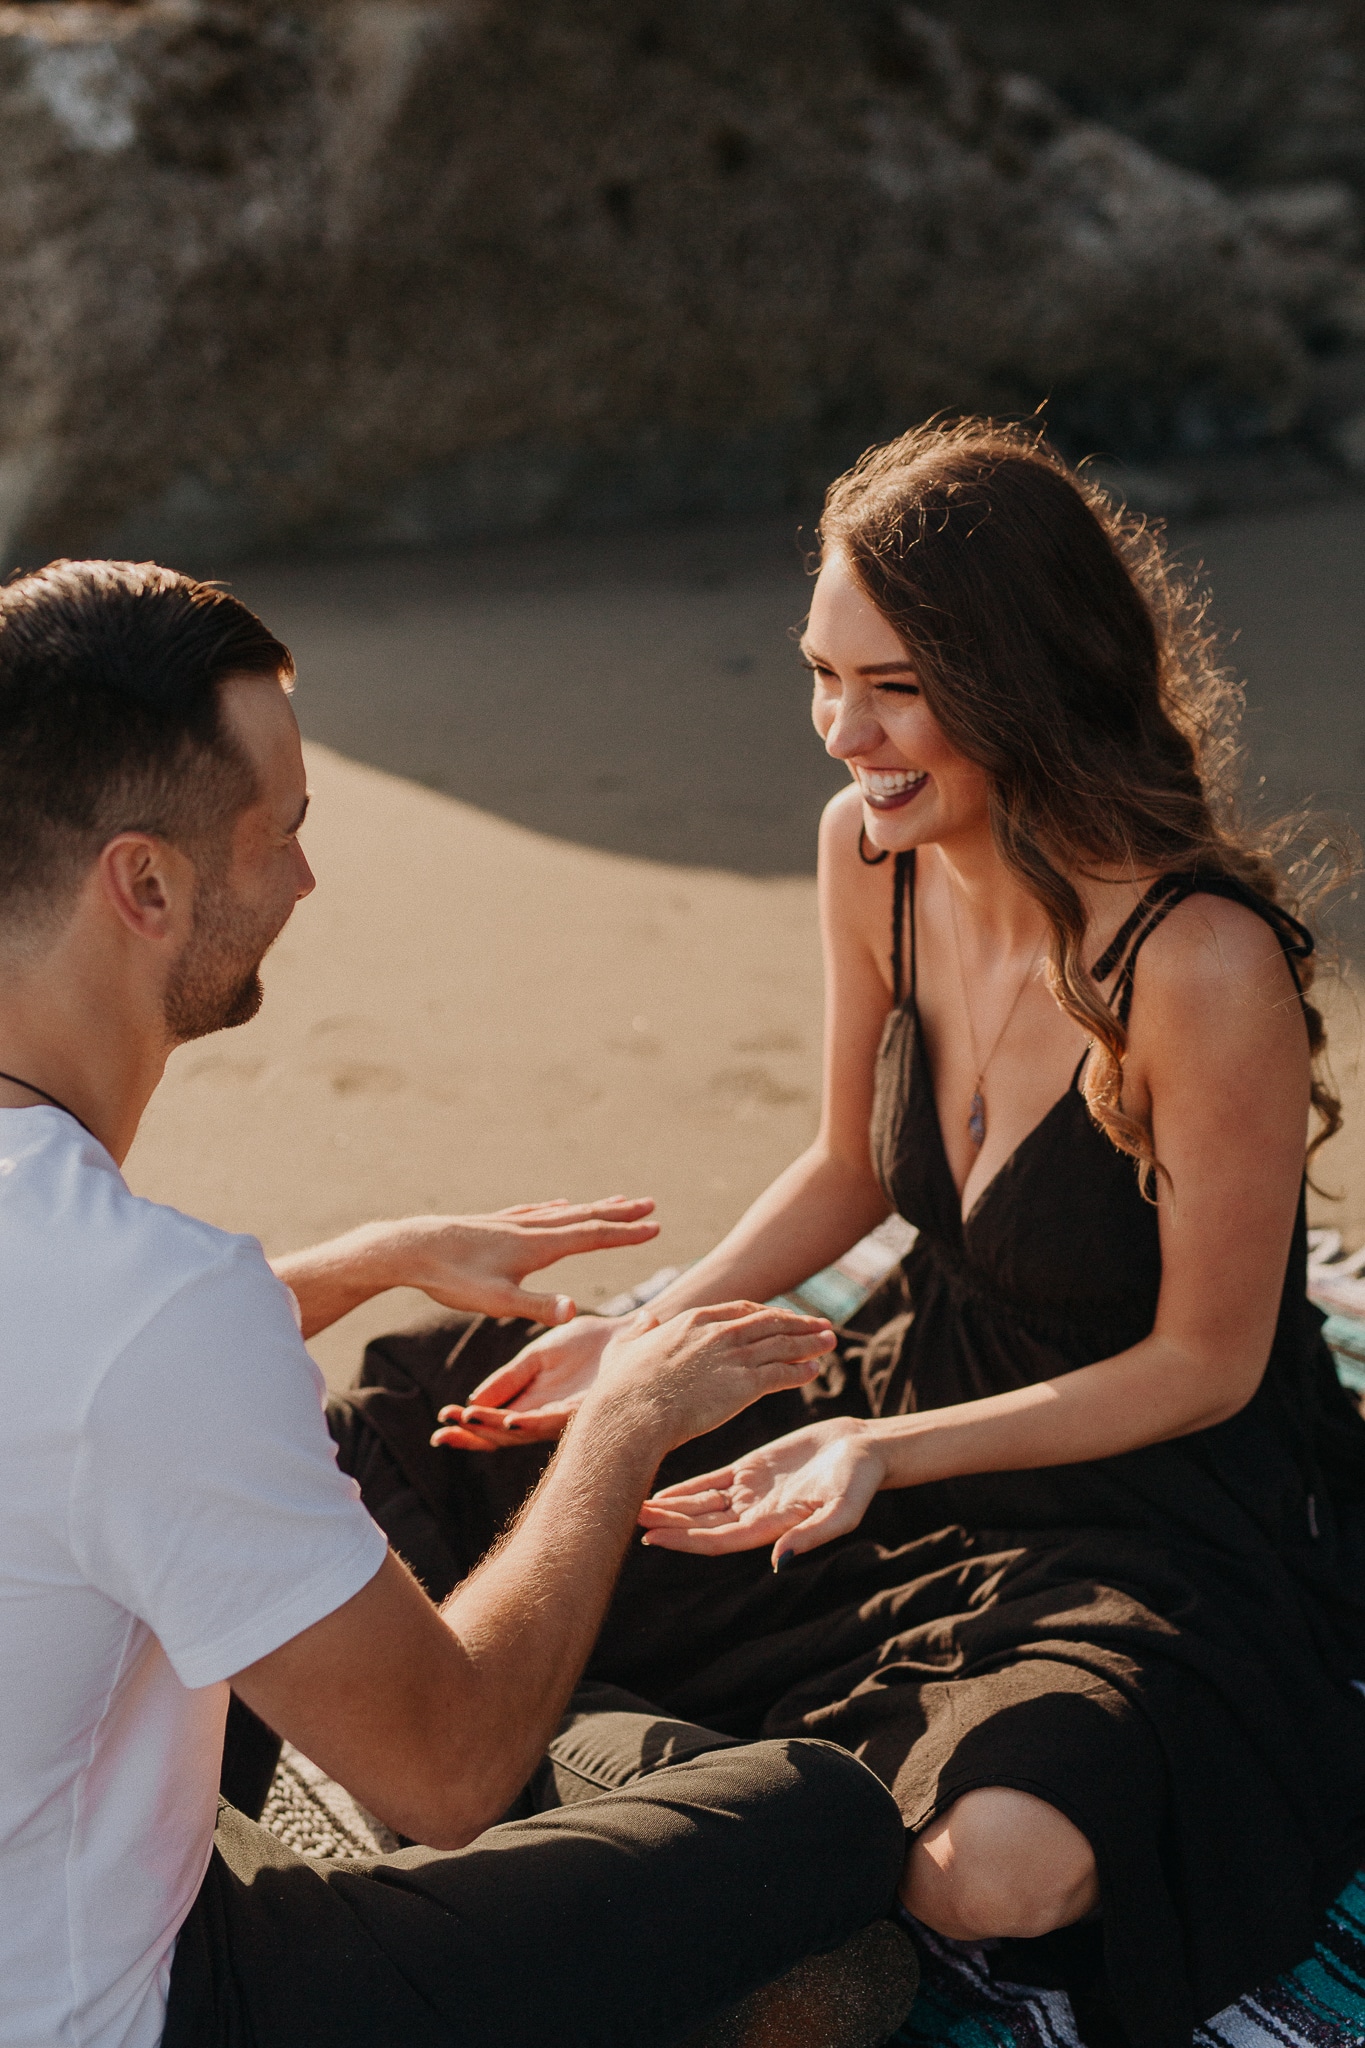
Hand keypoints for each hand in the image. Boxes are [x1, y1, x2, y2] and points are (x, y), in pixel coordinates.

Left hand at [384, 1197, 658, 1322]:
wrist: (410, 1249)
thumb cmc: (452, 1278)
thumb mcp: (497, 1302)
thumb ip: (538, 1307)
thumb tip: (576, 1313)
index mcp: (538, 1246)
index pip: (592, 1236)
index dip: (626, 1234)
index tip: (657, 1226)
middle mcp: (530, 1228)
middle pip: (584, 1218)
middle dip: (620, 1214)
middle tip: (651, 1204)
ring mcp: (512, 1222)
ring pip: (563, 1212)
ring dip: (594, 1208)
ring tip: (615, 1202)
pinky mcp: (495, 1223)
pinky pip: (537, 1211)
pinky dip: (558, 1208)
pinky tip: (557, 1205)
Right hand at [431, 1311, 619, 1451]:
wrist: (630, 1332)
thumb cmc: (588, 1345)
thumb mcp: (538, 1356)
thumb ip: (510, 1377)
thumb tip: (475, 1399)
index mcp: (533, 1403)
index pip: (494, 1422)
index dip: (468, 1425)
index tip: (441, 1421)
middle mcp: (547, 1416)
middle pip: (502, 1436)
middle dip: (472, 1437)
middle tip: (440, 1436)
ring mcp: (566, 1416)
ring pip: (523, 1431)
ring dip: (494, 1430)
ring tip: (467, 1424)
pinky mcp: (586, 1409)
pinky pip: (554, 1419)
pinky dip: (530, 1422)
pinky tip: (510, 1421)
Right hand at [587, 1301, 837, 1456]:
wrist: (632, 1415)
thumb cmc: (621, 1389)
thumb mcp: (624, 1349)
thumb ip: (637, 1331)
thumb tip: (644, 1318)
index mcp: (693, 1320)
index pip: (741, 1311)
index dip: (766, 1314)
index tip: (783, 1318)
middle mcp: (718, 1332)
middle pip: (769, 1322)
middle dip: (798, 1323)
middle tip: (820, 1324)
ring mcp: (733, 1356)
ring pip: (782, 1344)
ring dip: (809, 1343)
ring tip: (830, 1341)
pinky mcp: (744, 1384)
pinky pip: (782, 1374)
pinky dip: (801, 1371)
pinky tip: (815, 1371)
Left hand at [637, 1415, 884, 1567]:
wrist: (864, 1450)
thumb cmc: (858, 1483)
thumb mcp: (842, 1511)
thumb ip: (813, 1535)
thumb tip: (780, 1561)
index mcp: (769, 1527)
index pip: (717, 1539)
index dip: (684, 1540)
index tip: (652, 1538)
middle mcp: (753, 1515)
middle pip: (699, 1525)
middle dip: (665, 1525)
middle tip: (624, 1515)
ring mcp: (749, 1493)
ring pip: (699, 1505)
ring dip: (668, 1509)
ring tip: (632, 1503)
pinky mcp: (750, 1471)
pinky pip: (710, 1483)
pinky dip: (684, 1489)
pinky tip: (659, 1492)